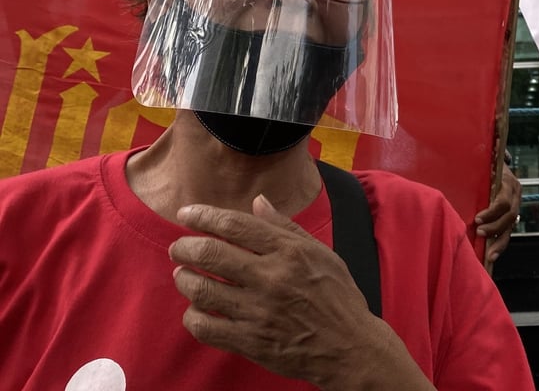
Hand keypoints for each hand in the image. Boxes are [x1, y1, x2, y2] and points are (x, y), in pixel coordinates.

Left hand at [169, 195, 430, 389]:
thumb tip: (258, 202)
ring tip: (183, 274)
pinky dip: (193, 316)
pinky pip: (206, 327)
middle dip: (185, 246)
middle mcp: (272, 277)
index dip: (204, 216)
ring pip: (202, 289)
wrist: (349, 346)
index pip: (235, 225)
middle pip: (211, 253)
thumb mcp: (321, 253)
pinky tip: (196, 309)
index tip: (186, 214)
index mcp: (289, 251)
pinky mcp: (250, 341)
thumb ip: (286, 227)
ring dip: (184, 279)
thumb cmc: (338, 296)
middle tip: (178, 247)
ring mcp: (259, 311)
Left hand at [476, 164, 521, 265]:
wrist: (495, 163)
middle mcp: (515, 195)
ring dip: (499, 241)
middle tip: (478, 232)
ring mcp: (514, 206)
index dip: (492, 212)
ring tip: (488, 254)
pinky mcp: (510, 216)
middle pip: (510, 216)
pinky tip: (491, 256)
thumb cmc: (485, 163)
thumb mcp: (484, 160)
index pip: (504, 201)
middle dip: (494, 227)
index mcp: (509, 182)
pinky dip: (499, 245)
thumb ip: (484, 161)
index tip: (477, 218)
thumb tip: (480, 162)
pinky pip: (507, 232)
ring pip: (510, 227)